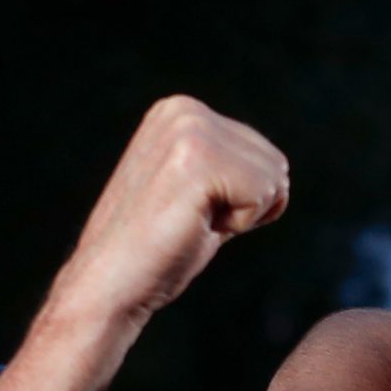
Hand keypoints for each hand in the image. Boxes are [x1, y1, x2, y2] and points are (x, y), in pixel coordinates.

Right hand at [44, 95, 289, 332]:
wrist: (110, 281)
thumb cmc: (159, 247)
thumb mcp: (199, 191)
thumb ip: (230, 167)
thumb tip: (281, 170)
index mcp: (182, 110)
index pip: (267, 155)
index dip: (245, 199)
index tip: (195, 210)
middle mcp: (184, 109)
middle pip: (276, 164)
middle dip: (249, 205)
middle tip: (194, 219)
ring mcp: (189, 130)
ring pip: (274, 179)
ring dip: (243, 215)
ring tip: (192, 221)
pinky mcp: (197, 159)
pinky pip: (263, 195)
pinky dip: (240, 224)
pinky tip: (196, 226)